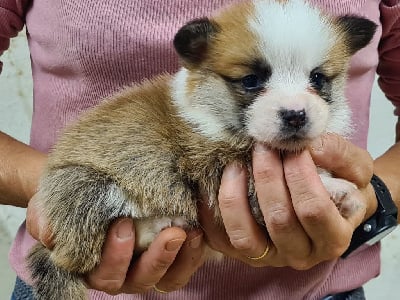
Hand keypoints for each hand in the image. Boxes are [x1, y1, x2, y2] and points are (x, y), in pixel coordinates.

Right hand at [27, 194, 205, 294]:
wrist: (92, 184)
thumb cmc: (72, 196)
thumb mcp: (51, 203)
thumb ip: (47, 220)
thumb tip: (51, 235)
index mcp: (90, 266)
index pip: (102, 273)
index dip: (114, 257)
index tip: (123, 225)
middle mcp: (120, 272)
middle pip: (138, 280)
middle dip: (155, 258)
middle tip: (170, 232)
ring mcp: (145, 266)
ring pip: (165, 278)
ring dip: (179, 258)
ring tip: (188, 232)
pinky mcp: (168, 256)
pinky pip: (183, 267)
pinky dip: (193, 254)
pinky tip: (197, 231)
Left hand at [200, 133, 375, 268]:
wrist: (331, 203)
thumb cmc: (343, 185)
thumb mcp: (355, 167)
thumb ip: (340, 154)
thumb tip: (308, 144)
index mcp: (333, 237)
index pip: (313, 209)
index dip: (300, 175)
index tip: (292, 147)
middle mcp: (301, 255)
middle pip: (278, 220)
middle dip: (267, 177)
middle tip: (261, 146)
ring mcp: (271, 257)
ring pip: (245, 236)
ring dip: (236, 196)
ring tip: (235, 163)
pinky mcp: (246, 253)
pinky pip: (223, 239)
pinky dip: (214, 214)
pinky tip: (215, 185)